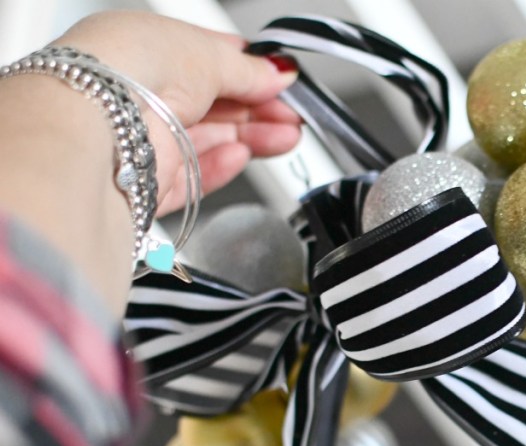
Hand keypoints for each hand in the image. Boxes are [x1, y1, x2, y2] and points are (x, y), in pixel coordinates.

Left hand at [58, 10, 302, 214]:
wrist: (97, 121)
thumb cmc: (132, 69)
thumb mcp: (208, 54)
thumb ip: (249, 70)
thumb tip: (279, 72)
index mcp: (149, 49)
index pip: (209, 62)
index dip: (251, 73)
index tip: (284, 82)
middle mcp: (144, 93)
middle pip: (216, 106)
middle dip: (260, 109)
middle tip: (293, 114)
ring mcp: (147, 138)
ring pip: (211, 142)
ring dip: (252, 137)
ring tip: (285, 136)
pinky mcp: (150, 181)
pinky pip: (194, 179)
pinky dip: (222, 167)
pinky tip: (242, 155)